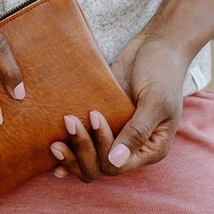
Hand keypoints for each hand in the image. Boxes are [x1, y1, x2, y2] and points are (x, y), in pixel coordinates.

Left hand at [48, 0, 213, 181]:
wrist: (156, 45)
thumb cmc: (162, 71)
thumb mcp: (155, 101)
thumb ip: (137, 131)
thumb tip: (115, 160)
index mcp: (151, 149)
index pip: (118, 165)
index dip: (101, 148)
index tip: (93, 117)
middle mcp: (133, 148)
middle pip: (100, 168)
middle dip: (82, 152)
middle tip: (68, 123)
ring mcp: (116, 136)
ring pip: (90, 162)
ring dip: (72, 156)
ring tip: (54, 144)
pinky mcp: (103, 122)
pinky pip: (85, 143)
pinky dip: (71, 148)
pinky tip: (51, 149)